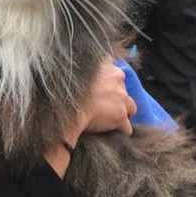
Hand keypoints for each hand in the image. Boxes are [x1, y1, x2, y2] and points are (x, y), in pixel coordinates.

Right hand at [44, 58, 136, 176]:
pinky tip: (111, 132)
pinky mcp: (121, 116)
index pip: (113, 70)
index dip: (107, 81)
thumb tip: (81, 65)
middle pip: (122, 89)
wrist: (67, 107)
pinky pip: (126, 127)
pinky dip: (120, 130)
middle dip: (115, 97)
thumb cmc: (66, 88)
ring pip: (130, 107)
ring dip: (122, 112)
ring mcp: (122, 97)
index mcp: (106, 64)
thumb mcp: (73, 69)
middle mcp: (117, 77)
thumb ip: (84, 66)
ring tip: (109, 120)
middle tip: (100, 104)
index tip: (98, 88)